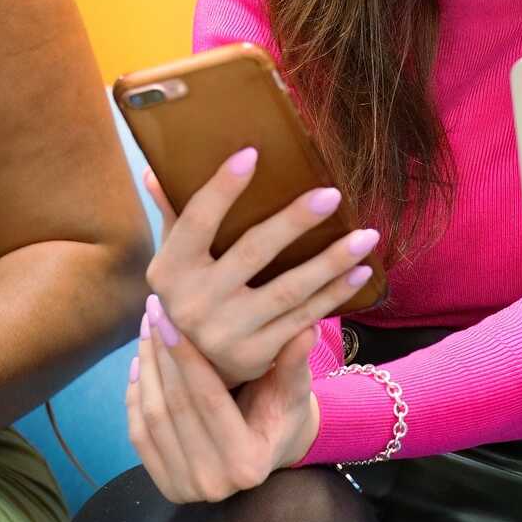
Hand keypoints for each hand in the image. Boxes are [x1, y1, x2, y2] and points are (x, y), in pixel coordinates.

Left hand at [127, 300, 320, 502]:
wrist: (270, 450)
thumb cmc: (285, 412)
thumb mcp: (295, 389)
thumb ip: (294, 363)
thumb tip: (305, 329)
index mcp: (248, 463)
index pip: (209, 399)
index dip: (187, 355)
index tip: (170, 314)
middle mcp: (214, 483)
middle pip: (176, 407)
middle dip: (161, 355)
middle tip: (154, 311)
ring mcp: (186, 489)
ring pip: (152, 418)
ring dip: (145, 369)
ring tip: (146, 330)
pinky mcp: (166, 487)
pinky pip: (139, 435)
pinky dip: (134, 395)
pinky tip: (140, 362)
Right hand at [145, 149, 379, 385]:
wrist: (200, 368)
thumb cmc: (194, 293)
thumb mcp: (177, 259)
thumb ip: (174, 215)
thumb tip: (156, 169)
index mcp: (169, 271)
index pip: (196, 221)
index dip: (222, 188)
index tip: (252, 153)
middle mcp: (193, 304)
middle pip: (252, 252)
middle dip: (295, 222)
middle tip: (331, 195)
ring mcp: (226, 333)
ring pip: (288, 290)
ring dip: (332, 261)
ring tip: (366, 236)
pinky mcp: (256, 355)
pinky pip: (303, 317)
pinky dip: (335, 294)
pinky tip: (360, 272)